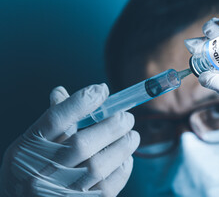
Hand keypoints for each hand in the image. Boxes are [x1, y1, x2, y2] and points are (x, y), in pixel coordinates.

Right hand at [0, 84, 139, 195]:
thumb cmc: (33, 168)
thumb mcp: (32, 144)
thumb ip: (52, 120)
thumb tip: (62, 91)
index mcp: (28, 150)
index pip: (55, 121)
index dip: (81, 102)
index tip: (102, 90)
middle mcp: (42, 172)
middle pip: (81, 144)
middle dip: (111, 126)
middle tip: (127, 117)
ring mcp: (61, 192)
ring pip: (98, 166)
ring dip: (123, 146)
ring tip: (132, 136)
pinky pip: (108, 187)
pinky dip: (122, 168)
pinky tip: (125, 158)